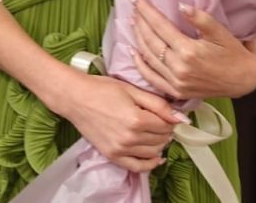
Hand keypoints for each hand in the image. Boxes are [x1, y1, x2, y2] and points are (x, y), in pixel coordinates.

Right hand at [55, 72, 187, 172]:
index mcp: (136, 119)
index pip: (166, 125)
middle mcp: (130, 138)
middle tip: (161, 120)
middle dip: (165, 130)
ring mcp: (120, 149)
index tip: (167, 113)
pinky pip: (137, 166)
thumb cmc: (101, 89)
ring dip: (159, 143)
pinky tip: (156, 157)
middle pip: (161, 139)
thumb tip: (180, 117)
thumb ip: (158, 104)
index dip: (170, 118)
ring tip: (154, 132)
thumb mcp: (131, 90)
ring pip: (153, 152)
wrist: (75, 97)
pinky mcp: (112, 155)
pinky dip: (150, 164)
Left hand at [130, 0, 255, 99]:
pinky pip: (152, 78)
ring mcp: (176, 82)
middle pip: (151, 41)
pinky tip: (133, 52)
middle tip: (133, 7)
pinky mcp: (176, 92)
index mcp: (189, 51)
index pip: (160, 26)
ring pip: (148, 57)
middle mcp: (179, 68)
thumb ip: (201, 19)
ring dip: (138, 39)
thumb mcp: (221, 33)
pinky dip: (140, 65)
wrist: (245, 82)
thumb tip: (181, 6)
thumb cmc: (235, 55)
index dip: (146, 12)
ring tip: (133, 23)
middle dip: (140, 22)